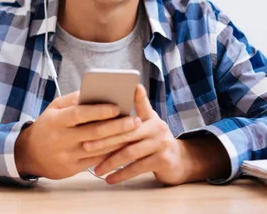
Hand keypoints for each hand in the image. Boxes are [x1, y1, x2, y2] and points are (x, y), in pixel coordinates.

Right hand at [14, 91, 141, 179]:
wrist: (29, 154)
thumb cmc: (47, 125)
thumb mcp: (54, 108)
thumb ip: (73, 100)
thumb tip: (96, 92)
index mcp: (56, 120)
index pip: (79, 114)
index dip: (99, 111)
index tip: (117, 107)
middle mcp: (61, 138)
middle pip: (94, 133)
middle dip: (118, 126)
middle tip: (136, 120)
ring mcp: (67, 155)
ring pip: (98, 148)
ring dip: (119, 140)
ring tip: (135, 132)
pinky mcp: (71, 169)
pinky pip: (96, 161)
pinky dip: (111, 153)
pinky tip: (123, 145)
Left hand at [89, 85, 229, 184]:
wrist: (180, 160)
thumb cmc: (155, 138)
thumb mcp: (149, 120)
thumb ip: (138, 107)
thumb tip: (132, 86)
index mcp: (149, 116)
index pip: (126, 115)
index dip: (110, 115)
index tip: (92, 116)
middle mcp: (156, 127)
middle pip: (125, 134)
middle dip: (103, 141)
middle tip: (85, 146)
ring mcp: (160, 144)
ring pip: (130, 153)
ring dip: (110, 162)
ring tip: (96, 170)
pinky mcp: (163, 161)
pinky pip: (138, 168)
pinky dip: (122, 174)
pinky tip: (109, 179)